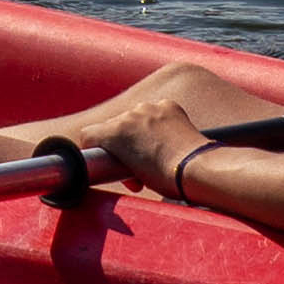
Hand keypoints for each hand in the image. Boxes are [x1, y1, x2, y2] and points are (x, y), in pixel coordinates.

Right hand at [83, 117, 201, 201]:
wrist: (195, 168)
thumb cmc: (164, 177)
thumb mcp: (131, 174)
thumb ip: (119, 159)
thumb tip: (122, 160)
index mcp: (114, 131)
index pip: (88, 135)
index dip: (95, 150)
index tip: (108, 162)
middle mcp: (129, 114)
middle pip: (114, 127)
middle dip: (121, 145)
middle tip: (136, 167)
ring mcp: (150, 108)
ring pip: (135, 118)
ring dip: (139, 132)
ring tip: (154, 153)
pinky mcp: (168, 105)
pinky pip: (155, 112)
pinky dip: (158, 123)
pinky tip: (167, 139)